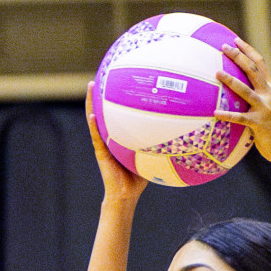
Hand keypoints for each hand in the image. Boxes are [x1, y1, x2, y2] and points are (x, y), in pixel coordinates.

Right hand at [86, 82, 146, 203]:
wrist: (125, 195)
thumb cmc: (138, 179)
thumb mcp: (150, 156)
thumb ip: (158, 145)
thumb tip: (178, 135)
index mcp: (119, 137)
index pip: (118, 114)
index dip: (117, 99)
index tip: (119, 82)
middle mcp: (109, 137)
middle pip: (104, 111)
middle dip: (102, 94)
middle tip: (103, 75)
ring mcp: (103, 144)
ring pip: (95, 119)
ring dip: (91, 103)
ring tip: (92, 86)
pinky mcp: (101, 152)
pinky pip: (96, 136)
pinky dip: (94, 125)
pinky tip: (91, 114)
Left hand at [215, 38, 270, 166]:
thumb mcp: (270, 108)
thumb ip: (258, 98)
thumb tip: (238, 93)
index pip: (260, 63)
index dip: (248, 50)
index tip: (235, 40)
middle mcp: (269, 94)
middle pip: (253, 69)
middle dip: (238, 56)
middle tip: (223, 47)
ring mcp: (264, 108)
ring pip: (245, 90)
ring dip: (230, 80)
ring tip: (216, 73)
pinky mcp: (259, 123)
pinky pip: (240, 118)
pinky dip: (227, 115)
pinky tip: (215, 113)